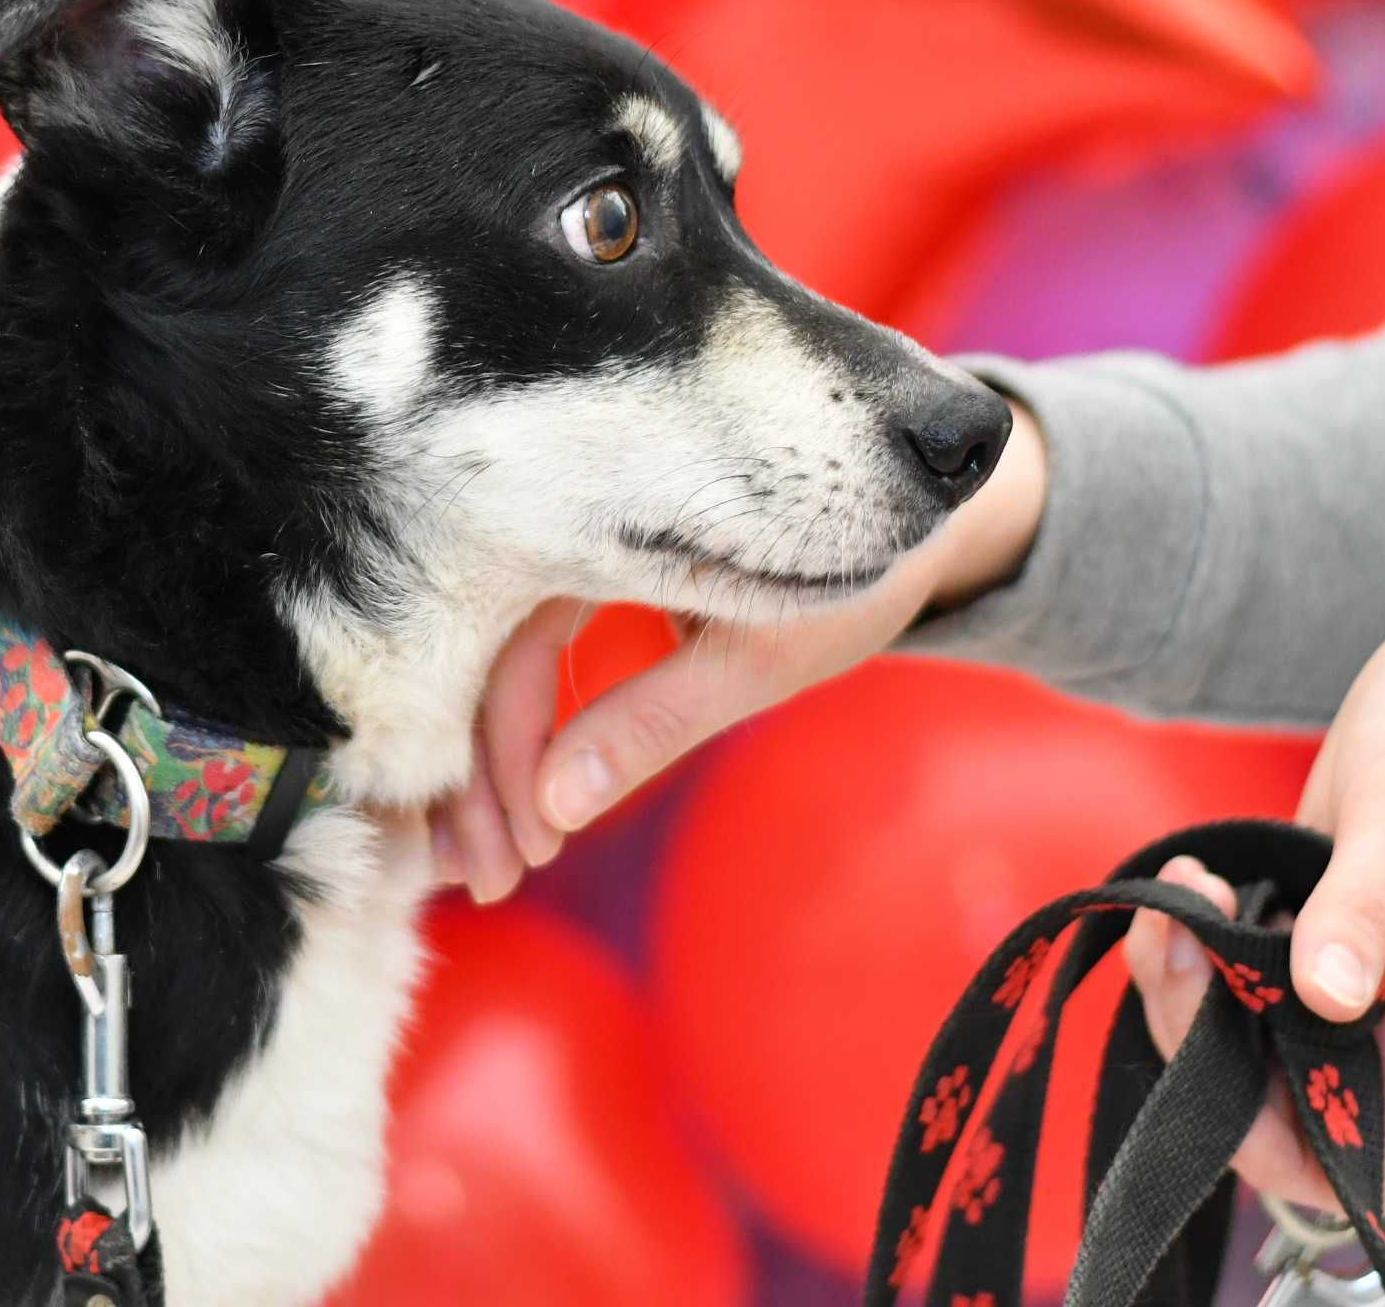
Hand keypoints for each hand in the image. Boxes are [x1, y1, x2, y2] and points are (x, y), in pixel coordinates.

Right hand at [430, 399, 1044, 900]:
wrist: (911, 507)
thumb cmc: (855, 568)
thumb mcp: (760, 656)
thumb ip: (656, 720)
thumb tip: (555, 804)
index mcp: (606, 514)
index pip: (506, 640)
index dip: (500, 752)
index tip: (524, 848)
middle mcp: (571, 521)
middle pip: (483, 654)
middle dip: (474, 773)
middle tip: (487, 878)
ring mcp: (576, 548)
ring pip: (498, 658)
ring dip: (489, 760)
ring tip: (498, 859)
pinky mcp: (590, 576)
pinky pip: (529, 652)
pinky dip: (522, 729)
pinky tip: (525, 800)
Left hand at [1121, 580, 1384, 1205]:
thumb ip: (1365, 906)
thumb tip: (1323, 999)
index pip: (1374, 1150)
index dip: (1293, 1149)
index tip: (1217, 1069)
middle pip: (1282, 1098)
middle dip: (1202, 1042)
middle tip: (1172, 940)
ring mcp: (1350, 964)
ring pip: (1248, 1032)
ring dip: (1187, 985)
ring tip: (1174, 896)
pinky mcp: (1313, 915)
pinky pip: (1238, 967)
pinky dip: (1196, 940)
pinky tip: (1185, 881)